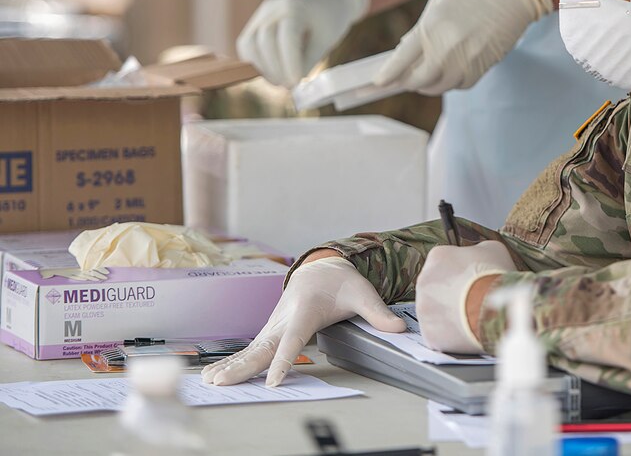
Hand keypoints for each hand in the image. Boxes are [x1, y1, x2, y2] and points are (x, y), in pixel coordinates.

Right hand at [201, 257, 403, 386]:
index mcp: (305, 311)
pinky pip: (251, 348)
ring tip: (212, 381)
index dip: (284, 360)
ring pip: (252, 348)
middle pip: (263, 347)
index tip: (275, 379)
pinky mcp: (270, 330)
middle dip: (244, 365)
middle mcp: (284, 319)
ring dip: (232, 364)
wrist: (321, 268)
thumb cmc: (342, 282)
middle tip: (223, 381)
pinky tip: (216, 375)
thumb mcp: (364, 293)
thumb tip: (399, 328)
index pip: (293, 340)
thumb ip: (379, 313)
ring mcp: (274, 324)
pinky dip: (234, 361)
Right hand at [236, 0, 370, 86]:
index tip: (295, 83)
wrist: (324, 1)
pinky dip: (255, 61)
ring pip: (248, 43)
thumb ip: (308, 61)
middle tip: (288, 85)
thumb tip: (291, 82)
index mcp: (296, 7)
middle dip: (275, 68)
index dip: (289, 62)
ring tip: (279, 81)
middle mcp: (274, 7)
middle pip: (264, 39)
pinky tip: (270, 71)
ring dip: (261, 67)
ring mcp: (261, 13)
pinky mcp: (255, 22)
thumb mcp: (325, 41)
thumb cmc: (328, 23)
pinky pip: (246, 44)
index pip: (287, 36)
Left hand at [372, 0, 551, 94]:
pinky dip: (451, 82)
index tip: (378, 82)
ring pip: (440, 86)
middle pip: (419, 81)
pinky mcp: (484, 67)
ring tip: (425, 75)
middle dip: (408, 82)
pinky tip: (448, 71)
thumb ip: (422, 26)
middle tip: (401, 80)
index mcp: (433, 26)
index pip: (403, 59)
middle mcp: (449, 48)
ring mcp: (467, 60)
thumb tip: (408, 50)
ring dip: (429, 84)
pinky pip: (460, 84)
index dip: (388, 74)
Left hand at [415, 242, 515, 353]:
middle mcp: (424, 280)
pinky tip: (468, 331)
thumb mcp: (494, 249)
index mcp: (438, 256)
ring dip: (450, 315)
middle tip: (474, 300)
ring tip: (473, 317)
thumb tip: (479, 256)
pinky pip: (439, 335)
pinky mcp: (429, 334)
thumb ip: (479, 250)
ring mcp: (423, 309)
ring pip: (436, 312)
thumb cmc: (495, 276)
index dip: (462, 273)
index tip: (473, 280)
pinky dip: (452, 335)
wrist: (495, 308)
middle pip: (437, 288)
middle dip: (453, 294)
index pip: (445, 263)